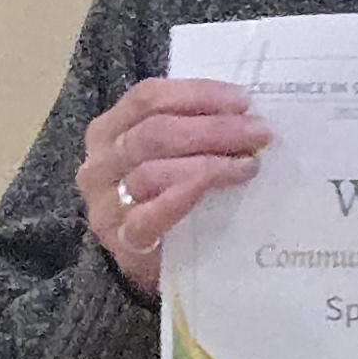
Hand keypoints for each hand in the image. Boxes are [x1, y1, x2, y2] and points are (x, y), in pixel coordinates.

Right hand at [80, 76, 268, 298]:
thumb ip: (189, 129)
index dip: (197, 94)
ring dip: (209, 162)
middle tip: (258, 132)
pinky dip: (184, 195)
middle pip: (155, 132)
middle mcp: (99, 163)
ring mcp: (106, 203)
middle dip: (214, 128)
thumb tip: (242, 111)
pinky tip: (215, 187)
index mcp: (108, 131)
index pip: (148, 98)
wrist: (156, 264)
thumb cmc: (166, 198)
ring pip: (153, 169)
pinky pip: (150, 214)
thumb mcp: (169, 155)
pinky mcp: (122, 240)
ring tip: (249, 164)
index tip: (242, 100)